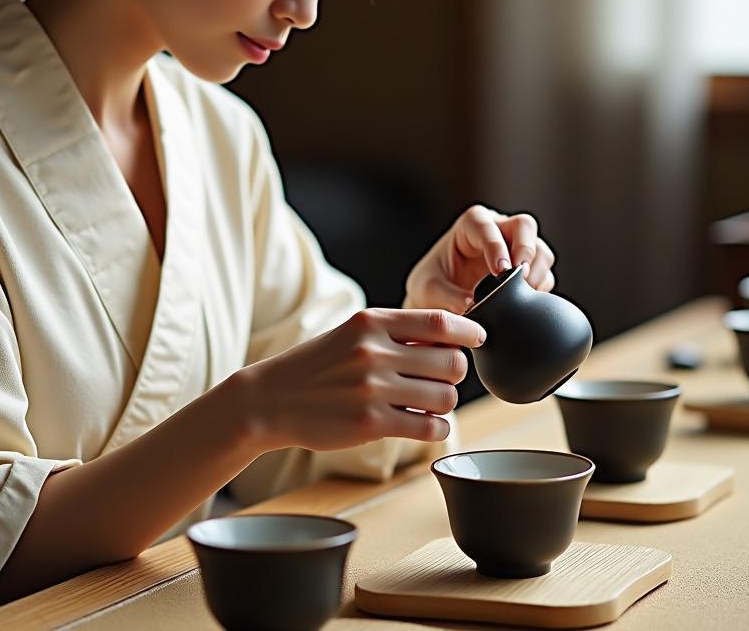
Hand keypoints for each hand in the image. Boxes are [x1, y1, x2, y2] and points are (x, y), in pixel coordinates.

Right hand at [242, 307, 485, 452]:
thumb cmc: (317, 365)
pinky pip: (428, 427)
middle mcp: (373, 352)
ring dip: (445, 402)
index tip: (478, 338)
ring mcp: (372, 389)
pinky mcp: (370, 424)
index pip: (439, 321)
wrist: (270, 399)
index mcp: (371, 322)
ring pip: (445, 397)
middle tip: (441, 378)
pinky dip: (437, 427)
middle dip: (455, 372)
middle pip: (451, 362)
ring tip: (428, 402)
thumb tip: (451, 339)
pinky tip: (425, 423)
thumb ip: (396, 332)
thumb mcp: (352, 333)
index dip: (468, 330)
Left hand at [404, 204, 555, 314]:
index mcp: (470, 225)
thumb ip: (447, 296)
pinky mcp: (527, 270)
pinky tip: (526, 303)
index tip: (500, 270)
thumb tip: (473, 305)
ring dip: (537, 272)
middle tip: (521, 277)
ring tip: (524, 295)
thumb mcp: (428, 290)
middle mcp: (497, 230)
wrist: (439, 300)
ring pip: (540, 251)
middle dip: (526, 250)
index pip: (487, 226)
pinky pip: (544, 275)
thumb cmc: (431, 285)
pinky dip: (540, 289)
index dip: (496, 245)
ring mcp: (515, 248)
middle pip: (524, 226)